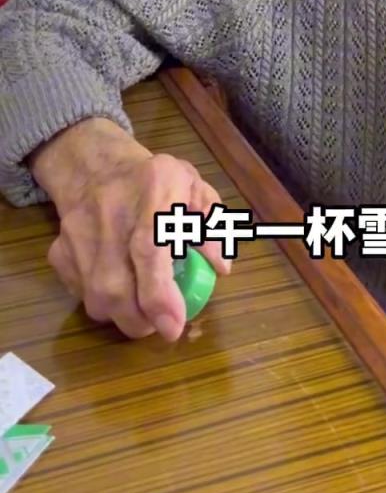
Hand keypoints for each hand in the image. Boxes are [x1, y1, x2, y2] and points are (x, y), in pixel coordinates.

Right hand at [33, 120, 229, 340]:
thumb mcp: (194, 188)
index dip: (159, 296)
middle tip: (162, 321)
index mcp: (155, 189)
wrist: (96, 165)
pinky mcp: (58, 252)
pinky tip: (119, 286)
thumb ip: (212, 224)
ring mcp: (78, 234)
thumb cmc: (156, 180)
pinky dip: (102, 303)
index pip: (148, 249)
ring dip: (124, 314)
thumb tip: (220, 267)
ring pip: (96, 300)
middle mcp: (111, 212)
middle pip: (116, 288)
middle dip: (142, 320)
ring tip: (142, 302)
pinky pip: (81, 295)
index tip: (173, 327)